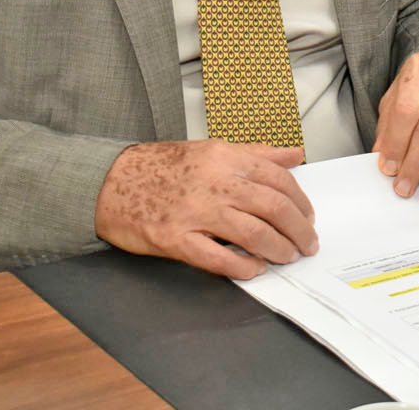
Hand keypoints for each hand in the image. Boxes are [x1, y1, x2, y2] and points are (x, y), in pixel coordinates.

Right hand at [94, 140, 316, 279]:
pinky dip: (242, 267)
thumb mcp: (212, 149)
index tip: (308, 218)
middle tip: (307, 244)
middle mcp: (215, 183)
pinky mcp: (175, 239)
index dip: (301, 202)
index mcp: (226, 158)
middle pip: (273, 208)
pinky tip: (254, 270)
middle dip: (298, 230)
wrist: (110, 182)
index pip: (279, 180)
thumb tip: (296, 155)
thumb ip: (257, 154)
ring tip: (286, 257)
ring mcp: (195, 212)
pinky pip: (218, 258)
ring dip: (278, 250)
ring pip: (253, 234)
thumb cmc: (162, 166)